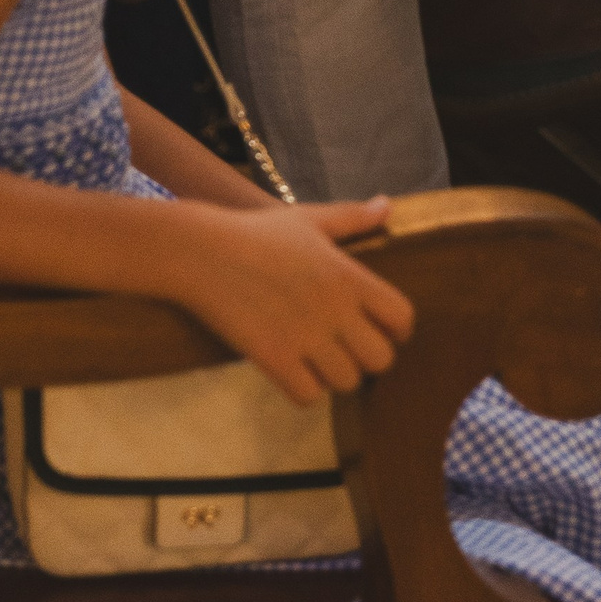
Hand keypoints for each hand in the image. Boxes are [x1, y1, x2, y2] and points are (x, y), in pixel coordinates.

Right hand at [170, 198, 415, 404]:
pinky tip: (292, 371)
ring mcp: (304, 335)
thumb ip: (352, 217)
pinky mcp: (273, 357)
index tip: (380, 330)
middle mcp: (333, 307)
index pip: (402, 317)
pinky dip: (303, 390)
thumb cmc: (254, 232)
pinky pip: (309, 396)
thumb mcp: (308, 219)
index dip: (397, 330)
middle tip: (346, 350)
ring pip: (347, 382)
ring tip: (317, 361)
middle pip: (382, 360)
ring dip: (334, 377)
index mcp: (348, 275)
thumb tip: (386, 205)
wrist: (198, 251)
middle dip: (367, 359)